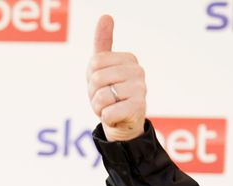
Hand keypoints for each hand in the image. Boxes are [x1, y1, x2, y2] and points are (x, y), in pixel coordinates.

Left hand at [86, 15, 146, 141]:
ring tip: (111, 107)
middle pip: (96, 79)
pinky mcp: (138, 108)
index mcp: (128, 59)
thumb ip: (103, 42)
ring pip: (101, 96)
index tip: (102, 84)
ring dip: (99, 107)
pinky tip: (116, 116)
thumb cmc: (110, 93)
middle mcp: (138, 71)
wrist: (122, 122)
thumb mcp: (101, 67)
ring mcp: (140, 89)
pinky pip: (107, 112)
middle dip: (93, 93)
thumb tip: (106, 16)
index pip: (94, 63)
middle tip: (106, 98)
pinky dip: (106, 118)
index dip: (91, 78)